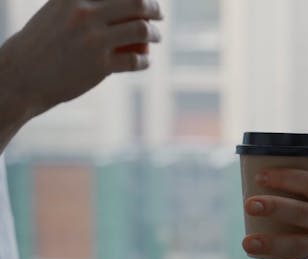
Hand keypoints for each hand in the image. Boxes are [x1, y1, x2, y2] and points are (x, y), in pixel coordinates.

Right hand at [0, 0, 162, 115]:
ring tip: (156, 37)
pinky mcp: (99, 66)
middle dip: (155, 9)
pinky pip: (134, 60)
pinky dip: (146, 61)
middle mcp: (85, 14)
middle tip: (160, 15)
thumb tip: (118, 3)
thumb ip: (83, 3)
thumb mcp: (57, 11)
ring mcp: (93, 40)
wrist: (22, 76)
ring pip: (140, 31)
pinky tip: (146, 62)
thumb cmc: (41, 43)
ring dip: (155, 34)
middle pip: (136, 4)